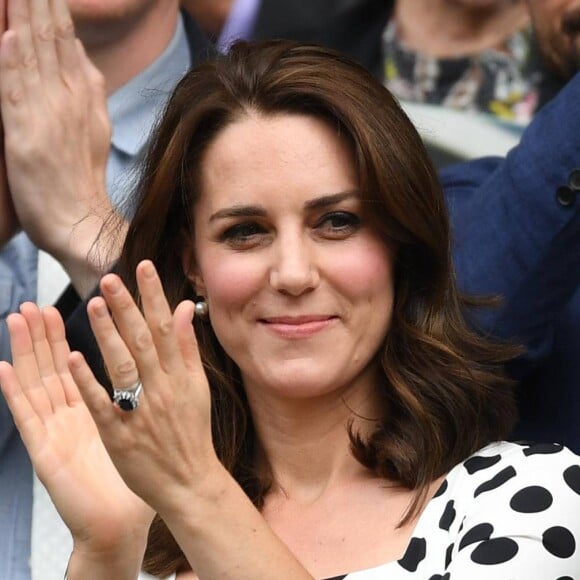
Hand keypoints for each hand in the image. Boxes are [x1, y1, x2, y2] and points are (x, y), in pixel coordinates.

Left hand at [0, 0, 118, 294]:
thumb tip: (78, 53)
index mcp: (84, 97)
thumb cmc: (82, 181)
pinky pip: (14, 89)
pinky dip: (11, 60)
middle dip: (37, 1)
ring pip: (31, 54)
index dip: (53, 6)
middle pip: (49, 37)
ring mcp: (46, 115)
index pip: (66, 40)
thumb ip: (88, 90)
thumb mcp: (96, 129)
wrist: (81, 221)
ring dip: (22, 15)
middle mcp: (67, 99)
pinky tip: (8, 33)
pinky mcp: (24, 135)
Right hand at [0, 303, 153, 555]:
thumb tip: (172, 353)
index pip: (82, 361)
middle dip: (46, 334)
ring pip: (38, 382)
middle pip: (54, 366)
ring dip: (26, 350)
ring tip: (17, 319)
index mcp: (94, 407)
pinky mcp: (45, 452)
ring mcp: (56, 431)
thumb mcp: (146, 423)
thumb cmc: (138, 472)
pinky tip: (5, 369)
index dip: (77, 333)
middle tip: (36, 302)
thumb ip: (156, 386)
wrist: (122, 520)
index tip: (75, 300)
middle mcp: (71, 414)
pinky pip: (29, 419)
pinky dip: (16, 393)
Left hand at [67, 260, 219, 514]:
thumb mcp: (198, 387)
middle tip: (110, 277)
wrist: (189, 481)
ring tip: (94, 304)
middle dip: (127, 307)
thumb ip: (188, 347)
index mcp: (180, 376)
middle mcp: (162, 388)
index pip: (166, 328)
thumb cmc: (193, 433)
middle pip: (143, 341)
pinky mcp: (120, 434)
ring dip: (108, 334)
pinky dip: (88, 381)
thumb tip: (184, 309)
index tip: (143, 268)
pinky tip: (73, 357)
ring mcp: (140, 411)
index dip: (154, 297)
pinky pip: (103, 404)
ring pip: (123, 366)